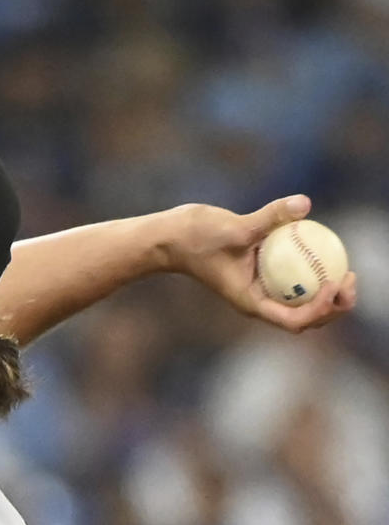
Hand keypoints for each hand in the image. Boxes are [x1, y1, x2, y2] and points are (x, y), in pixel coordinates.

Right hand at [162, 196, 356, 332]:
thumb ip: (270, 216)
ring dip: (328, 294)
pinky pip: (294, 281)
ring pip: (302, 304)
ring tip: (347, 270)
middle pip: (305, 319)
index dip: (320, 309)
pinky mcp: (261, 276)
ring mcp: (260, 291)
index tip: (334, 283)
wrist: (173, 239)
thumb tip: (304, 203)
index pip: (294, 321)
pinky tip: (325, 249)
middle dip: (333, 307)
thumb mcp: (234, 227)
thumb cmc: (197, 238)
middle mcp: (259, 302)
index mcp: (251, 303)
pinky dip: (313, 273)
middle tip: (350, 279)